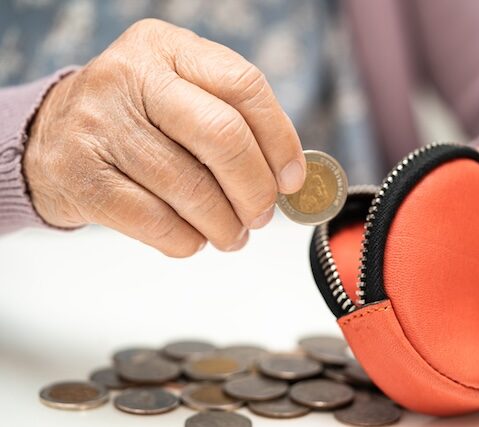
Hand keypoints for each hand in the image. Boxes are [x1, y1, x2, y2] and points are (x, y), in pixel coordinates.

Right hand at [24, 19, 304, 256]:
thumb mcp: (179, 95)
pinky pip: (157, 223)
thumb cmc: (136, 122)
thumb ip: (232, 121)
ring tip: (232, 234)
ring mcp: (100, 124)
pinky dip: (188, 241)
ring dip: (225, 225)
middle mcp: (131, 76)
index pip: (244, 85)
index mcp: (166, 48)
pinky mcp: (81, 176)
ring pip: (191, 188)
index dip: (280, 139)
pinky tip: (193, 238)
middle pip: (223, 137)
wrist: (49, 140)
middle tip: (262, 215)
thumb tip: (288, 178)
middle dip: (255, 189)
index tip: (292, 179)